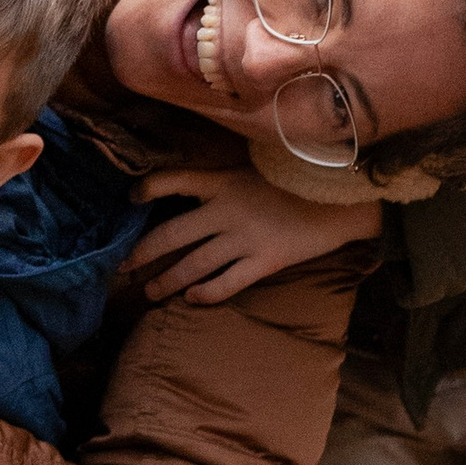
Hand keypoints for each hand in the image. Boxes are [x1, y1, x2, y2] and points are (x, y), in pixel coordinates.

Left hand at [128, 162, 380, 303]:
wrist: (343, 198)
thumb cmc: (300, 179)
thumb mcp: (258, 165)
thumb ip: (226, 178)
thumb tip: (195, 189)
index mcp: (223, 180)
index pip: (174, 180)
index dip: (148, 188)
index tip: (132, 198)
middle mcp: (227, 209)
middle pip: (171, 234)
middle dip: (142, 255)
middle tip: (122, 269)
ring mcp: (245, 237)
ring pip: (192, 265)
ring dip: (166, 282)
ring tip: (150, 293)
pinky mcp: (265, 261)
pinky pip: (226, 284)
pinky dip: (205, 294)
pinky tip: (192, 299)